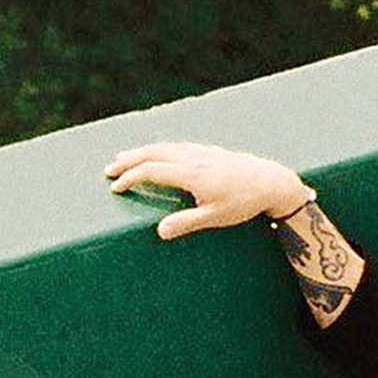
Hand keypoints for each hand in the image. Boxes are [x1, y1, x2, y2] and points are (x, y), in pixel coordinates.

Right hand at [105, 142, 308, 239]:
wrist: (270, 181)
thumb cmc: (243, 203)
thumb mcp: (215, 218)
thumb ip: (186, 223)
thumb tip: (159, 232)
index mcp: (192, 173)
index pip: (152, 171)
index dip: (131, 178)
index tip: (116, 188)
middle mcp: (193, 158)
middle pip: (152, 153)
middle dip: (128, 160)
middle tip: (108, 170)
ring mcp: (200, 151)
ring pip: (163, 146)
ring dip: (141, 152)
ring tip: (123, 157)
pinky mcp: (207, 150)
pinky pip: (175, 145)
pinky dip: (158, 149)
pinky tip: (154, 154)